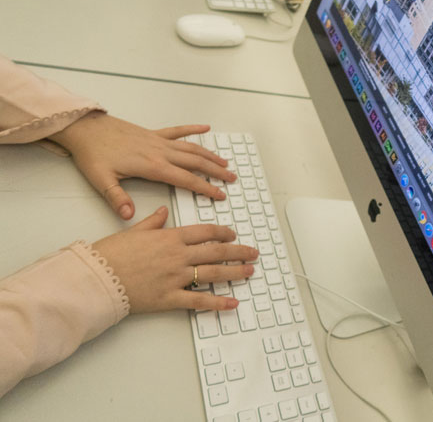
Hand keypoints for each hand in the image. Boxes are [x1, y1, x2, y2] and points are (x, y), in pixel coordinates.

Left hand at [49, 111, 235, 219]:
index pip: (186, 179)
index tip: (220, 195)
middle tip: (232, 178)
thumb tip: (129, 216)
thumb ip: (117, 198)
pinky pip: (178, 130)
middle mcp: (160, 152)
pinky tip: (205, 127)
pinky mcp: (152, 133)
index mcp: (152, 166)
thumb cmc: (92, 154)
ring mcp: (158, 140)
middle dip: (216, 171)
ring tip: (225, 162)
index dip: (205, 188)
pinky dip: (193, 129)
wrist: (85, 129)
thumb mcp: (101, 180)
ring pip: (191, 147)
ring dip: (210, 154)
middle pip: (195, 162)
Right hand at [91, 206, 257, 312]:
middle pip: (216, 251)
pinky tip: (233, 303)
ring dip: (235, 272)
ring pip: (213, 273)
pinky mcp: (170, 298)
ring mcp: (175, 277)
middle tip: (253, 253)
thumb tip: (163, 211)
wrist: (96, 278)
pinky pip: (199, 300)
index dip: (223, 233)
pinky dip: (218, 303)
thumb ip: (153, 222)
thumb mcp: (133, 231)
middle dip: (238, 251)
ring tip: (249, 271)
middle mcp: (177, 256)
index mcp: (170, 237)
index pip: (205, 232)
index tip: (233, 235)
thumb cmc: (110, 254)